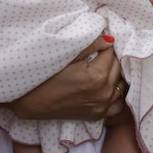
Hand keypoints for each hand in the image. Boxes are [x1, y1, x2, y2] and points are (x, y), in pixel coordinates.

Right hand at [9, 35, 123, 121]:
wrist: (32, 102)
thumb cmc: (46, 76)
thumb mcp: (68, 56)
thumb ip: (92, 46)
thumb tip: (110, 38)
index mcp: (97, 75)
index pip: (111, 52)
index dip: (104, 44)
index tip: (99, 40)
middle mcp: (104, 92)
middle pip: (118, 67)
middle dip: (110, 57)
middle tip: (100, 51)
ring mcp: (102, 106)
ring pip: (121, 85)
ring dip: (115, 74)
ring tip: (104, 67)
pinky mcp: (98, 115)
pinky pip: (117, 104)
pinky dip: (116, 94)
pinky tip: (107, 86)